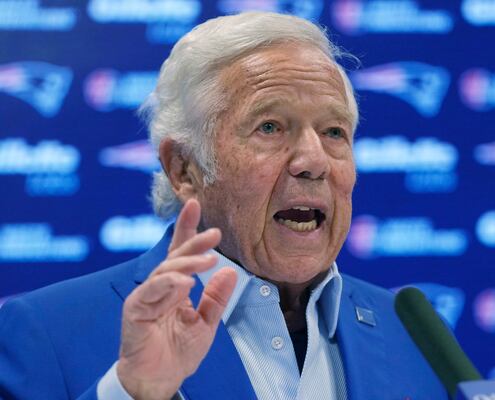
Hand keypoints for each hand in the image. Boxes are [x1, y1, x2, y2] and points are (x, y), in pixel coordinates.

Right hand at [117, 199, 236, 399]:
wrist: (159, 380)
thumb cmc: (178, 352)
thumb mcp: (206, 323)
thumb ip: (216, 298)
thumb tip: (230, 271)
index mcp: (175, 287)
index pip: (181, 253)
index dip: (187, 229)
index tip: (194, 204)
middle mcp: (159, 287)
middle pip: (175, 256)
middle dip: (194, 241)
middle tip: (215, 234)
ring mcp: (145, 296)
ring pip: (165, 270)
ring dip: (187, 263)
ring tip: (209, 260)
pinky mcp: (134, 310)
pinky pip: (150, 292)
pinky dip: (168, 285)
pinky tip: (184, 283)